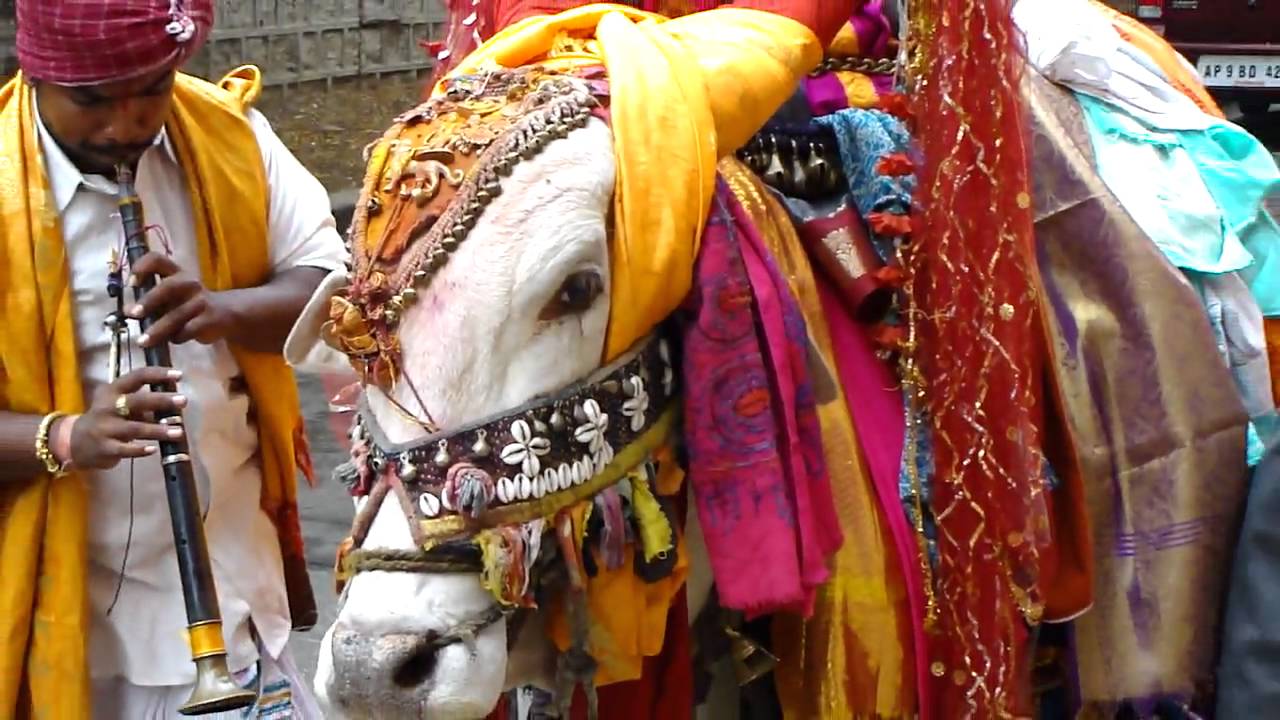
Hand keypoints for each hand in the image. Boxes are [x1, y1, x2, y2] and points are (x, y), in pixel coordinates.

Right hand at [70, 367, 187, 469]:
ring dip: (158, 430)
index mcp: (113, 391)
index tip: (179, 375)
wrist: (73, 441)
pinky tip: (153, 449)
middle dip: (161, 400)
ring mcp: (105, 428)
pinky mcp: (105, 448)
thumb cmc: (106, 418)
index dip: (158, 374)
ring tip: (179, 432)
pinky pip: (125, 450)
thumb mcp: (117, 404)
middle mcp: (108, 407)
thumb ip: (141, 403)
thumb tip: (174, 402)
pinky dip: (140, 450)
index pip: (137, 377)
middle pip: (137, 401)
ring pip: (135, 428)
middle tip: (183, 400)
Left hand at [126, 251, 231, 346]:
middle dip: (149, 301)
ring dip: (157, 330)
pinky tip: (171, 340)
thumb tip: (126, 311)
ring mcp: (201, 301)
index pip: (157, 260)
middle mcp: (189, 283)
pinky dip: (177, 337)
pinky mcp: (209, 320)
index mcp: (176, 272)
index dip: (142, 268)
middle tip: (132, 314)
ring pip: (176, 315)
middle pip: (167, 287)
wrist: (226, 312)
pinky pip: (188, 330)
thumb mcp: (173, 294)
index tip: (131, 284)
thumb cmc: (189, 302)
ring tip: (142, 341)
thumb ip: (152, 298)